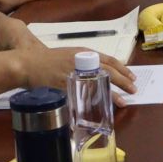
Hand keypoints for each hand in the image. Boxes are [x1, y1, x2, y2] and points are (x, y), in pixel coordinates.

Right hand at [15, 45, 134, 92]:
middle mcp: (82, 62)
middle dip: (123, 82)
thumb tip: (102, 72)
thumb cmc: (49, 60)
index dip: (123, 69)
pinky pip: (82, 96)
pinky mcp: (66, 87)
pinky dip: (92, 103)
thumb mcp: (70, 55)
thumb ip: (86, 62)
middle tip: (133, 90)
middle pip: (108, 71)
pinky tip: (99, 108)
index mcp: (84, 53)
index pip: (110, 60)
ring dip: (112, 94)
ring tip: (123, 102)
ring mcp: (75, 75)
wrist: (29, 63)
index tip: (132, 77)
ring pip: (99, 84)